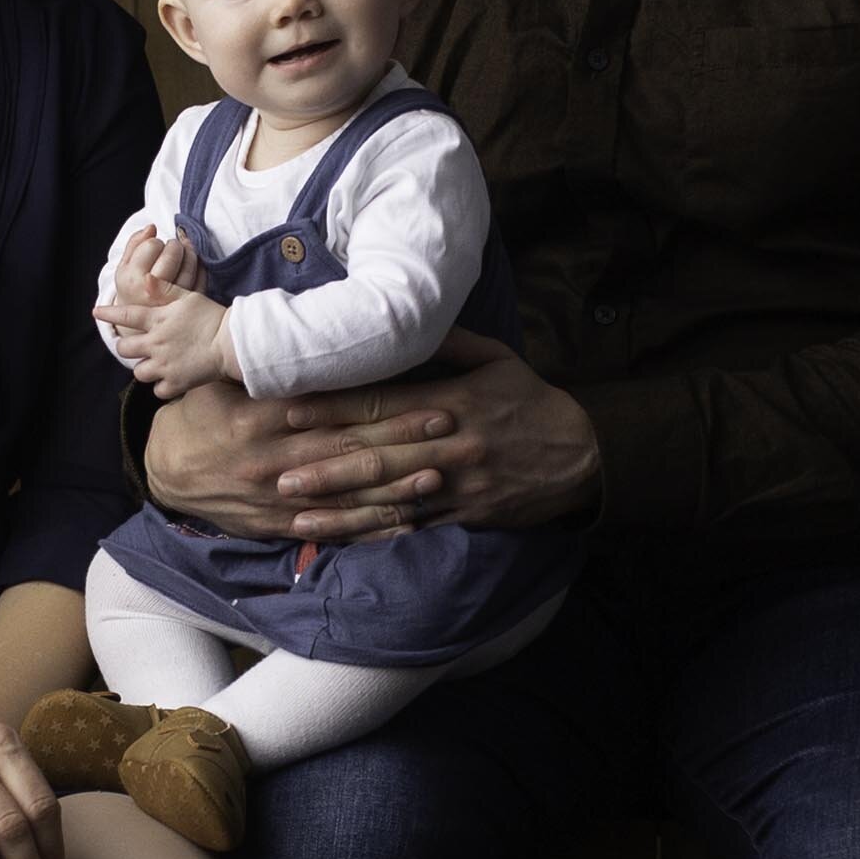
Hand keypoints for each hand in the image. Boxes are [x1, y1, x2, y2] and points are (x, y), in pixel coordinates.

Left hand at [96, 283, 235, 398]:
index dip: (109, 313)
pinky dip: (161, 386)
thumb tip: (144, 278)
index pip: (126, 315)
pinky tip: (168, 379)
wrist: (232, 342)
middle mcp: (156, 344)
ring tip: (154, 364)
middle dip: (127, 347)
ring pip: (138, 372)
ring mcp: (164, 366)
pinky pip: (158, 390)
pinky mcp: (176, 383)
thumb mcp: (189, 297)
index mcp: (158, 320)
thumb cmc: (213, 316)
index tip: (96, 312)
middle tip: (136, 347)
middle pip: (125, 349)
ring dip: (143, 368)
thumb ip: (164, 290)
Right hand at [112, 225, 204, 307]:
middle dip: (173, 245)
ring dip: (189, 252)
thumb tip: (152, 227)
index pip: (153, 245)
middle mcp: (153, 291)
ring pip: (190, 262)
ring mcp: (174, 299)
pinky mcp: (189, 304)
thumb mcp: (125, 267)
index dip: (155, 242)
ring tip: (181, 254)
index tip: (154, 248)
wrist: (140, 322)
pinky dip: (200, 266)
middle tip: (170, 249)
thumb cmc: (133, 289)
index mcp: (134, 279)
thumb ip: (134, 244)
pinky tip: (191, 264)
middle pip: (173, 252)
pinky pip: (202, 276)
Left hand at [275, 330, 599, 540]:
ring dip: (339, 506)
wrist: (583, 457)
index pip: (384, 405)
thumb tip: (404, 323)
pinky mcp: (463, 514)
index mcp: (454, 402)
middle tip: (276, 469)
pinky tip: (339, 535)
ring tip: (294, 511)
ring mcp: (456, 485)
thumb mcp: (498, 359)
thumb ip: (449, 342)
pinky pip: (412, 526)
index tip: (291, 408)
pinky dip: (373, 532)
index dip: (335, 408)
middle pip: (378, 456)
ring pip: (388, 498)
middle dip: (324, 464)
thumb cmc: (531, 402)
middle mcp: (451, 446)